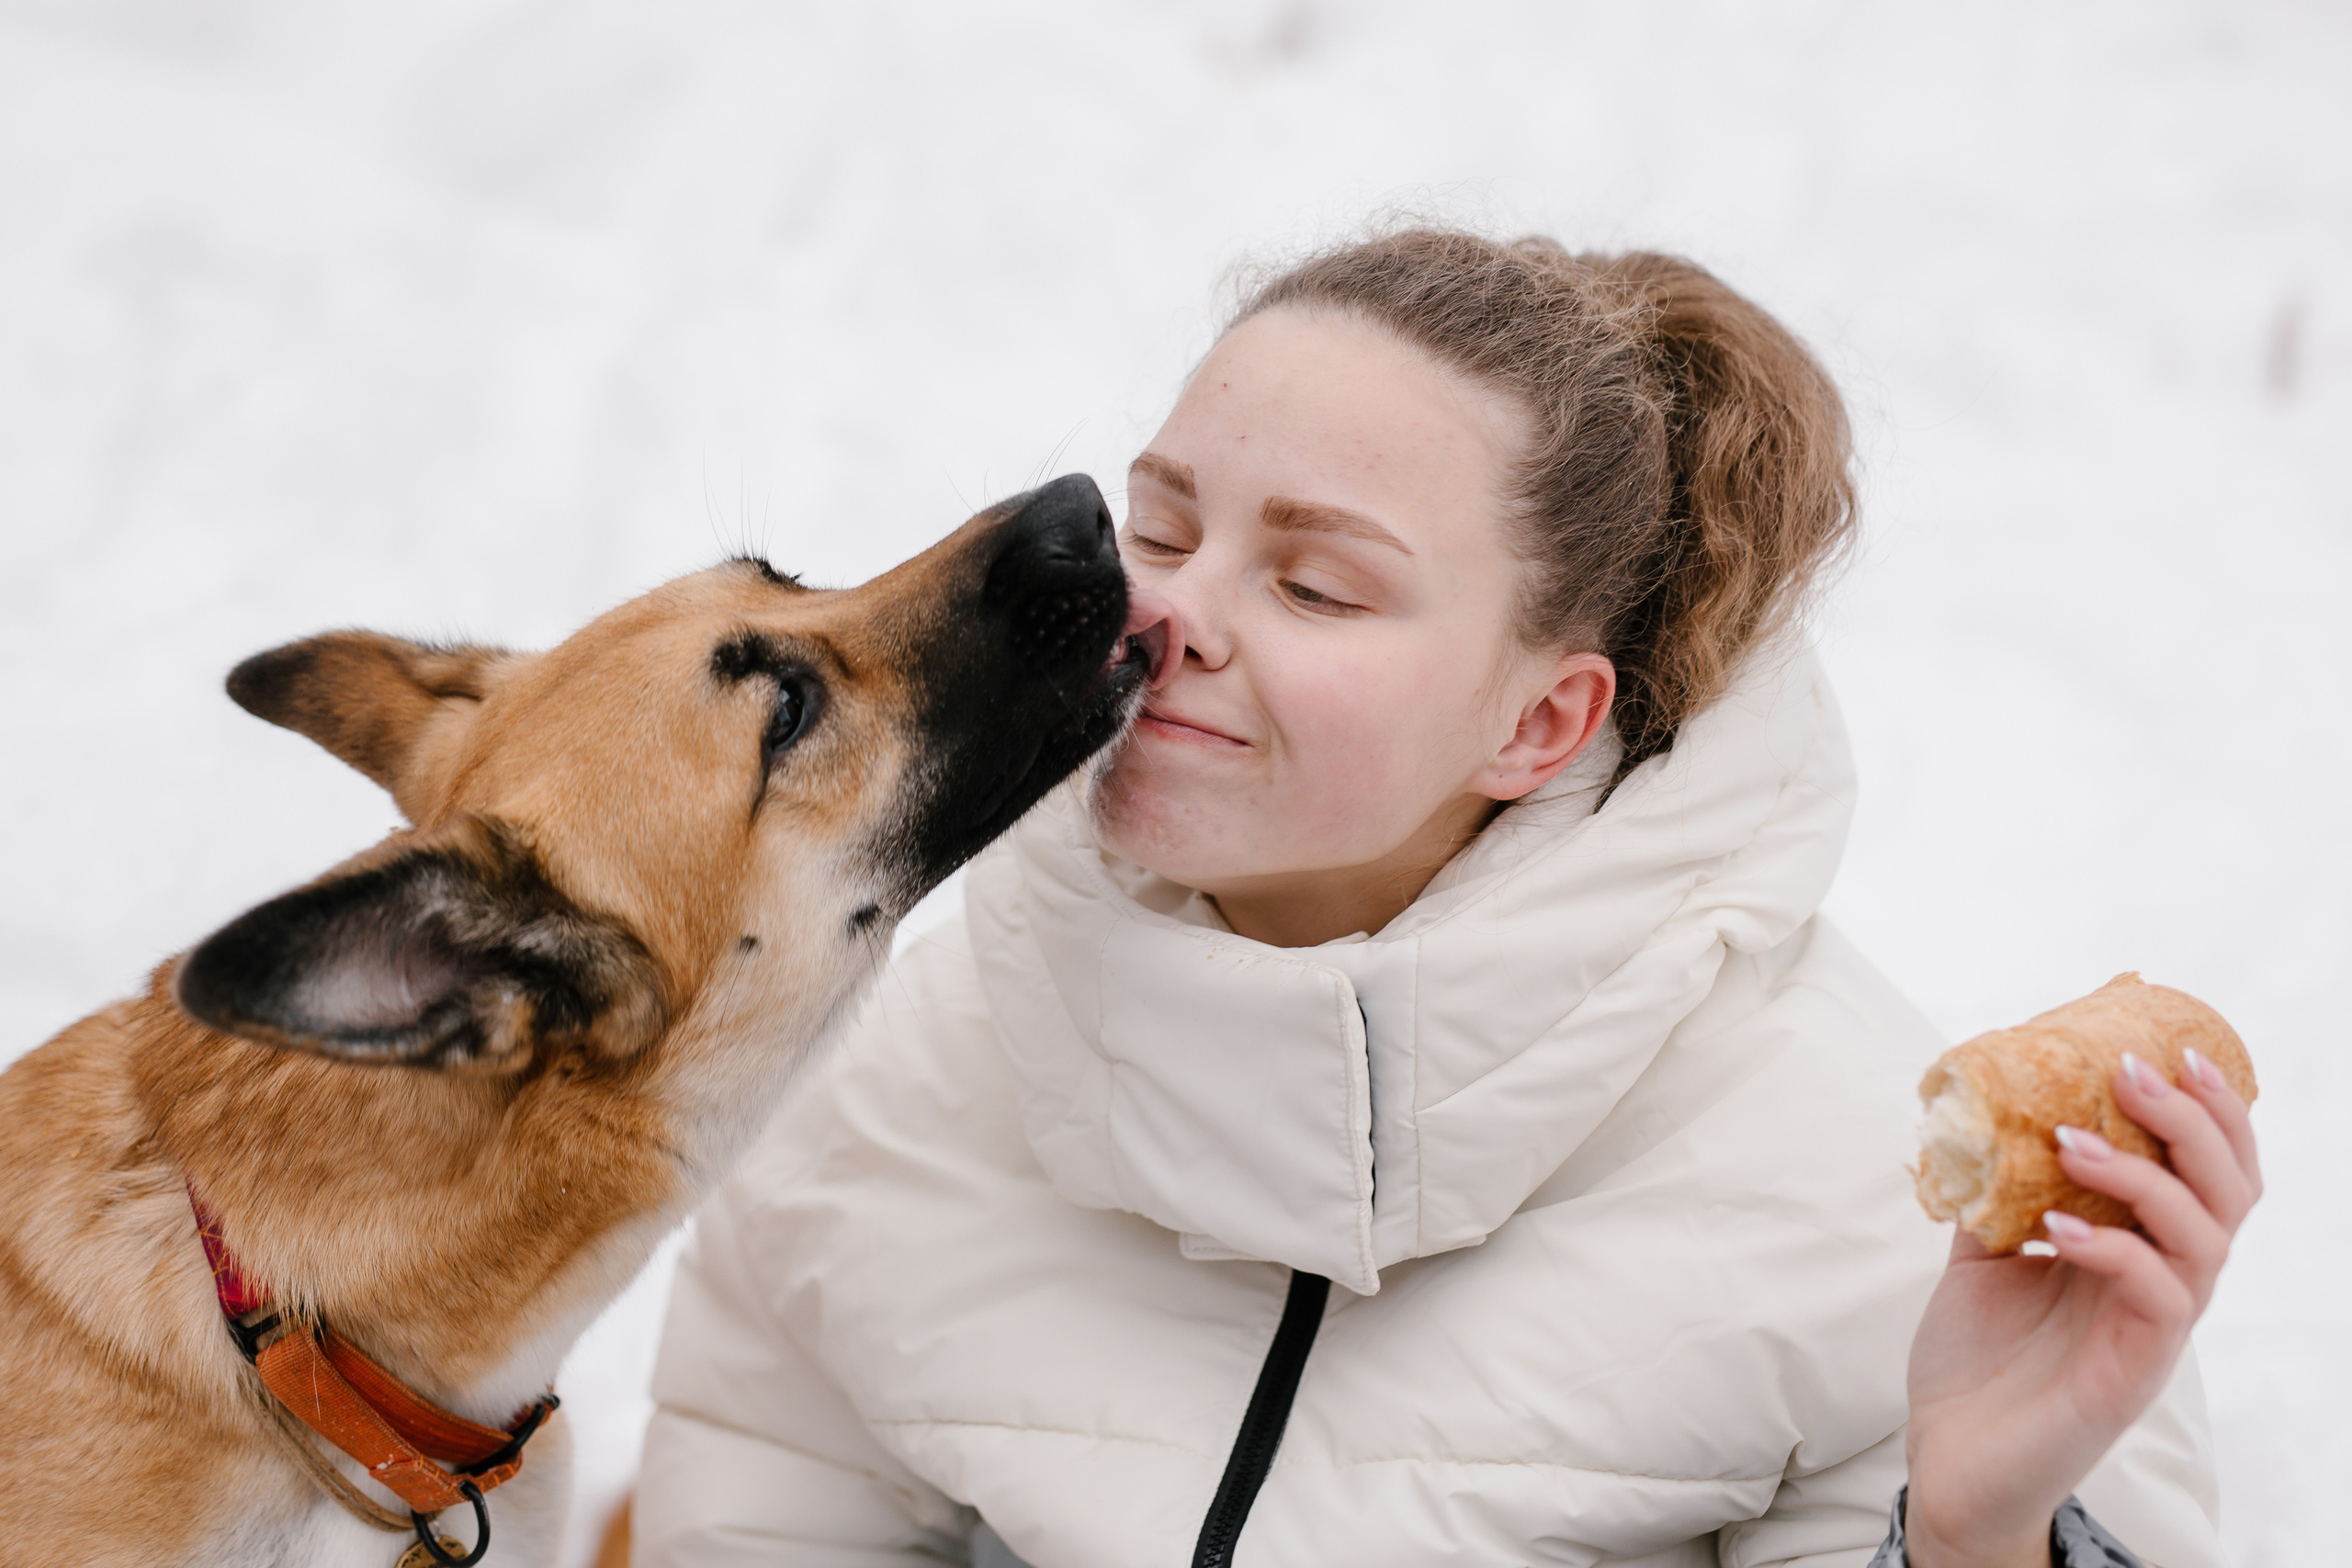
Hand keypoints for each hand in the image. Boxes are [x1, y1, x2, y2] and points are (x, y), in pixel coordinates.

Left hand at [1901, 1049, 2260, 1567]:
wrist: (1949, 1458)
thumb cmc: (1977, 1363)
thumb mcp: (1982, 1256)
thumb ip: (1995, 1193)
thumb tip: (1977, 1118)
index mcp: (2140, 1251)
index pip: (2209, 1173)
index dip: (2209, 1112)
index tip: (2170, 1049)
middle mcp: (2163, 1286)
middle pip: (2229, 1194)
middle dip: (2194, 1123)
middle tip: (2135, 1073)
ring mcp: (2152, 1331)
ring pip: (2203, 1239)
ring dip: (2143, 1176)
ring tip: (2073, 1139)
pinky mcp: (2130, 1374)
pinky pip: (2156, 1298)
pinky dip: (2115, 1249)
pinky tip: (2058, 1226)